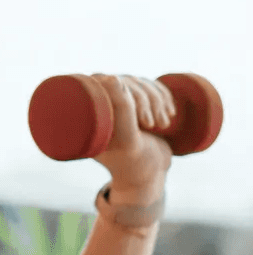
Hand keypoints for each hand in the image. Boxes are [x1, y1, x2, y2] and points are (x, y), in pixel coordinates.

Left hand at [90, 73, 174, 199]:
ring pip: (139, 82)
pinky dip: (164, 97)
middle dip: (148, 100)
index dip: (131, 95)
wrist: (146, 178)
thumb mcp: (128, 139)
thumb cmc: (133, 163)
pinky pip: (149, 86)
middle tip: (154, 125)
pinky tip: (169, 113)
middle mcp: (97, 105)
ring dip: (157, 100)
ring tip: (162, 125)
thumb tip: (109, 76)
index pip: (103, 81)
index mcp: (85, 112)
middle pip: (125, 80)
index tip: (145, 121)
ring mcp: (115, 104)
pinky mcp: (133, 106)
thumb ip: (121, 110)